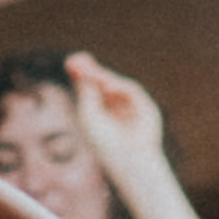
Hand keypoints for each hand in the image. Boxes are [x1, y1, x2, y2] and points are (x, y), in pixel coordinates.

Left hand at [62, 50, 167, 169]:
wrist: (129, 159)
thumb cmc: (105, 143)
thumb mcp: (89, 114)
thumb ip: (85, 91)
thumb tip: (77, 68)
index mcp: (100, 114)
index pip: (91, 90)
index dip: (83, 75)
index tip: (72, 61)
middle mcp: (116, 109)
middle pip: (104, 83)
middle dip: (92, 71)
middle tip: (80, 59)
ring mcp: (131, 108)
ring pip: (117, 85)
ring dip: (104, 78)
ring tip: (92, 74)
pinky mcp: (146, 107)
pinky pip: (132, 89)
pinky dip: (119, 86)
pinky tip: (107, 87)